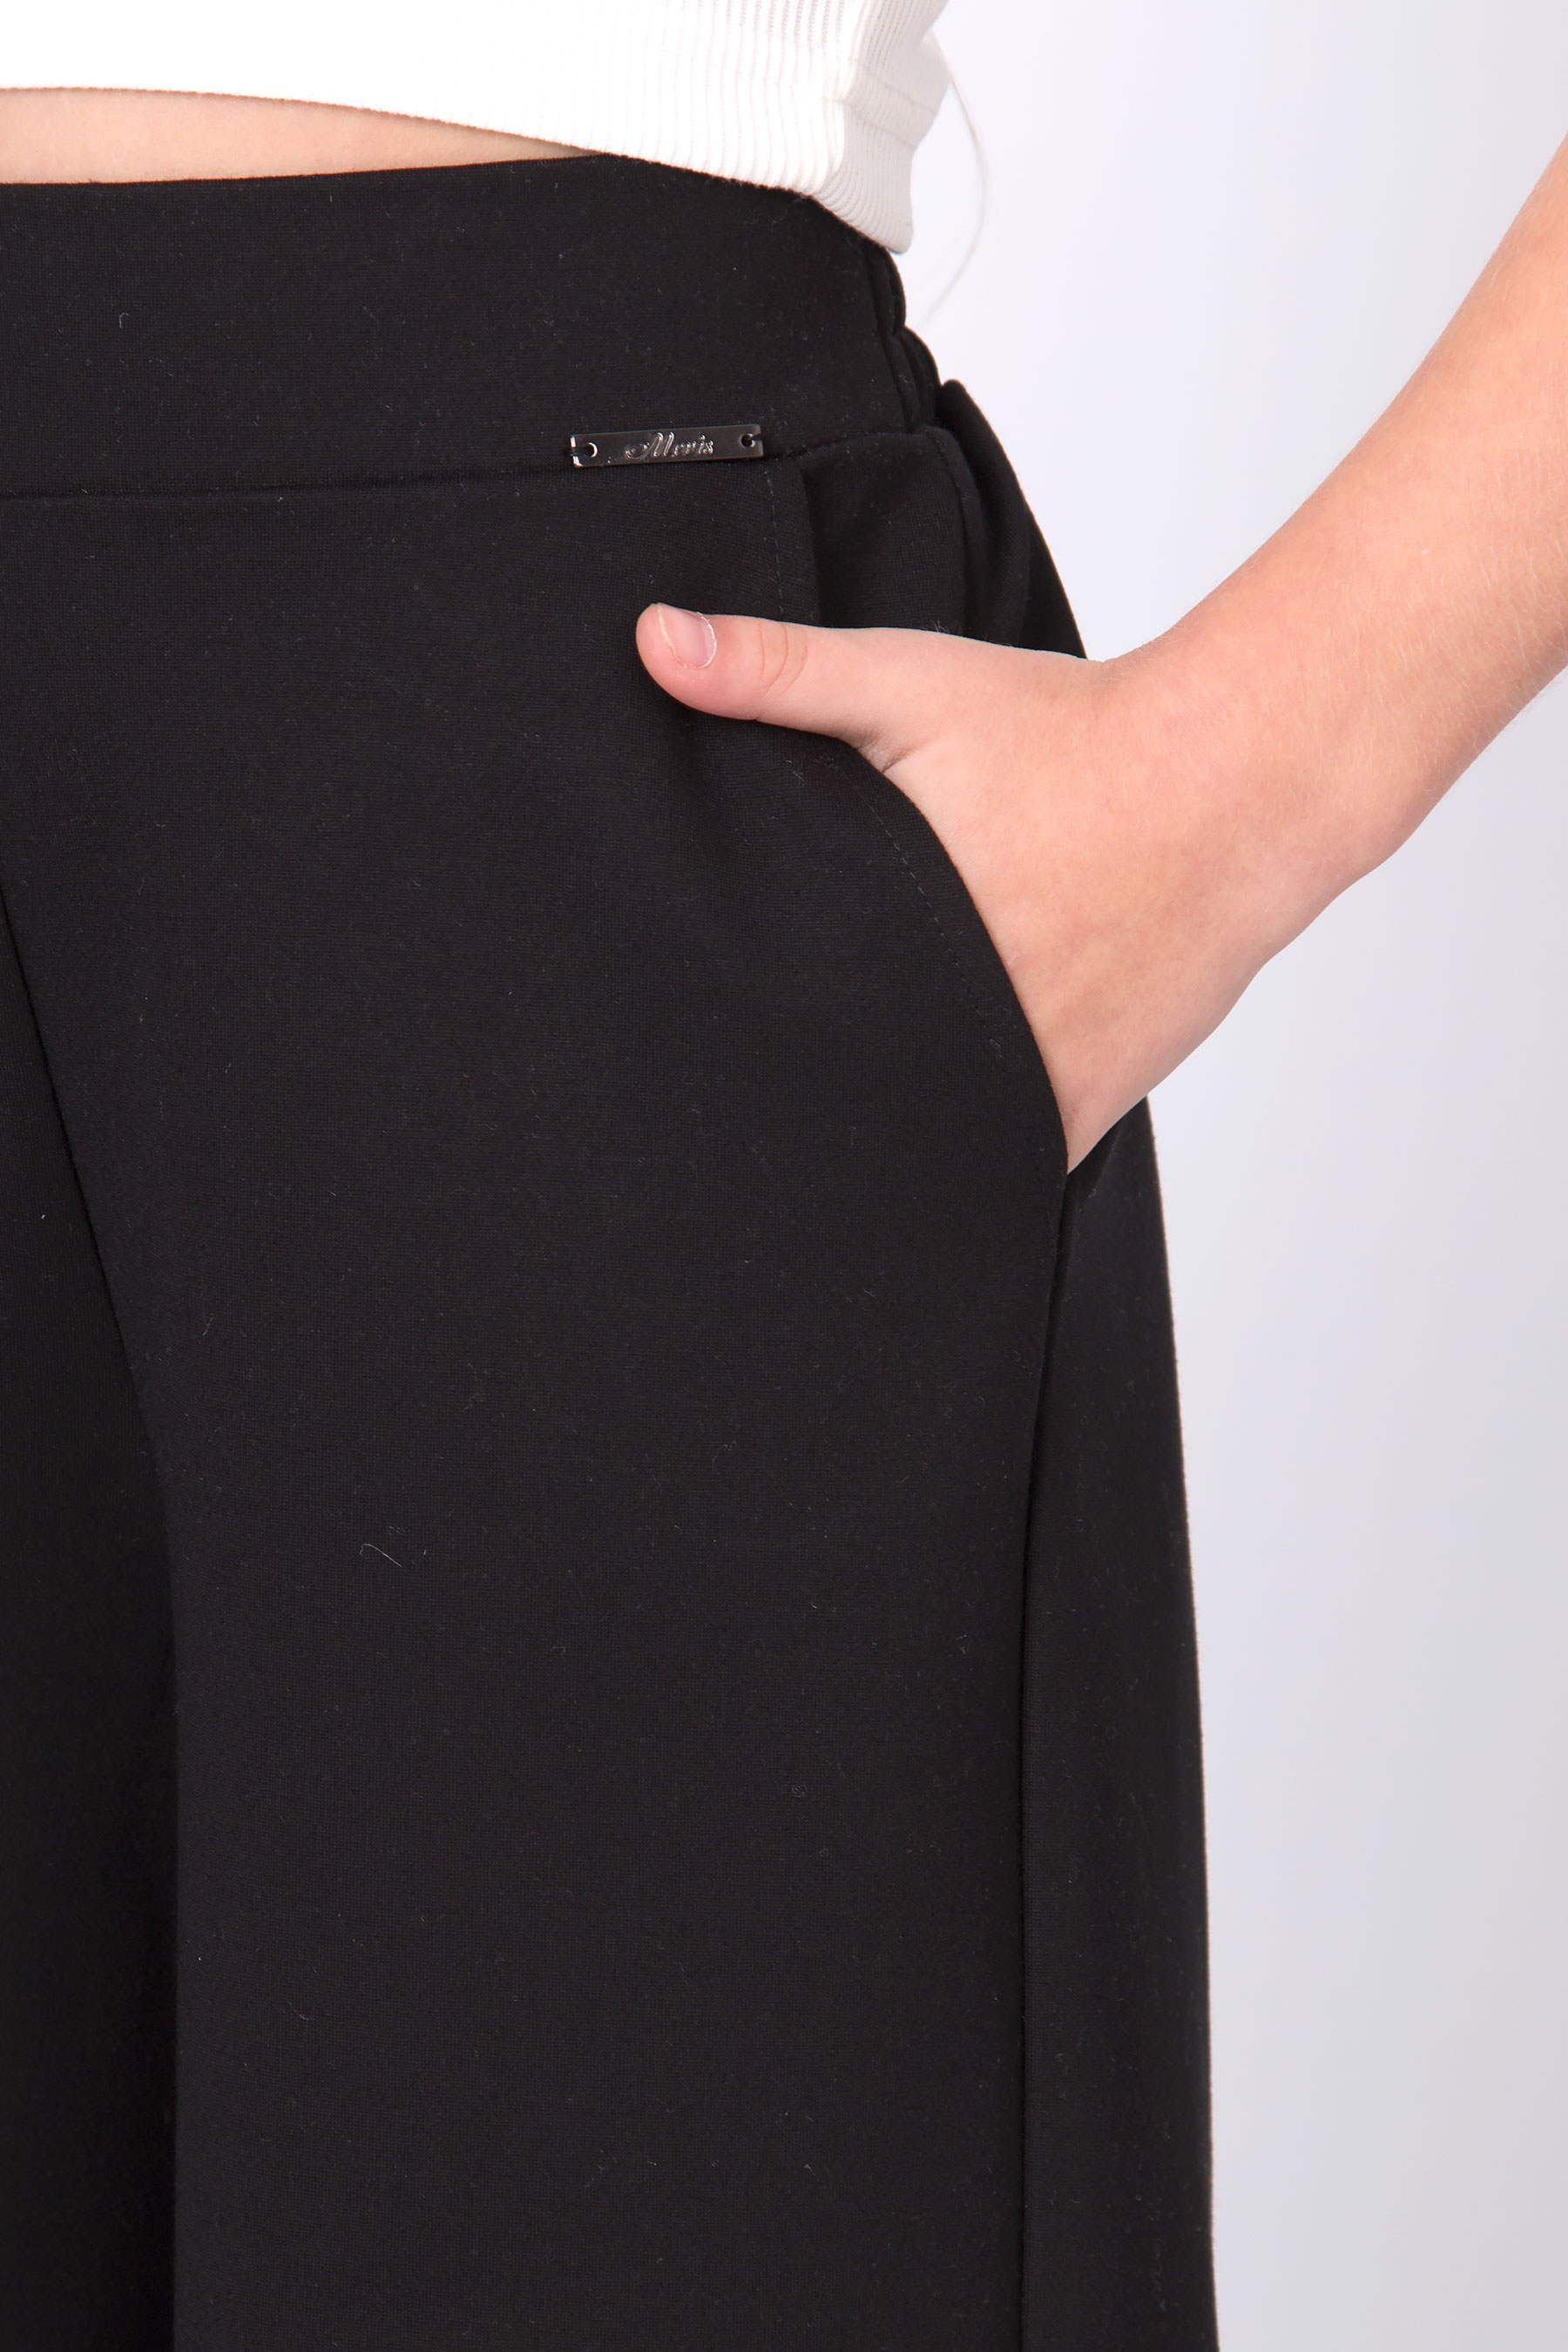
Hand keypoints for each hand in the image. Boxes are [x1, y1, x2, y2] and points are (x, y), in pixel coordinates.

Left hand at [635, 605, 1296, 1168]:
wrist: (1238, 780)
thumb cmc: (1073, 731)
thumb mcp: (911, 682)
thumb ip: (776, 671)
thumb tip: (651, 642)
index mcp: (888, 938)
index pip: (773, 1030)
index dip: (732, 1047)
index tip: (694, 1048)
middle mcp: (955, 1028)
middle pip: (843, 1101)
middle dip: (800, 1099)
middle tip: (747, 1102)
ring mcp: (1023, 1086)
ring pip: (921, 1150)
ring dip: (880, 1140)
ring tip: (833, 1130)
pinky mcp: (1080, 1110)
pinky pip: (998, 1163)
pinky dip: (963, 1156)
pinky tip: (925, 1143)